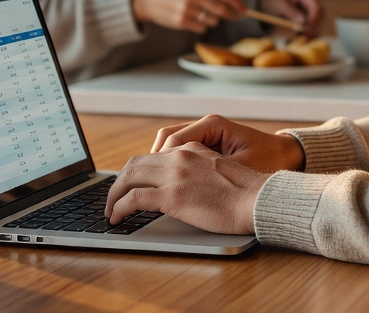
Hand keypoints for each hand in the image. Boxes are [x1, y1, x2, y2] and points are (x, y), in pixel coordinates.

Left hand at [104, 143, 267, 233]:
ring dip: (113, 195)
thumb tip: (186, 188)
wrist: (258, 199)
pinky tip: (116, 218)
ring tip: (110, 212)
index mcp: (192, 149)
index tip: (130, 187)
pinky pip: (133, 198)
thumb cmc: (247, 194)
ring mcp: (174, 175)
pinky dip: (118, 208)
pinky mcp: (172, 196)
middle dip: (118, 183)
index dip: (137, 172)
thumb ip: (199, 172)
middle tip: (113, 200)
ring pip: (128, 177)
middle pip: (134, 164)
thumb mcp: (221, 171)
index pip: (153, 156)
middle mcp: (180, 157)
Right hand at [130, 0, 245, 33]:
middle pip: (221, 8)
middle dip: (233, 14)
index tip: (246, 10)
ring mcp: (185, 8)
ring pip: (212, 20)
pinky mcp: (180, 21)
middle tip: (238, 17)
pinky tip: (192, 20)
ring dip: (213, 20)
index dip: (237, 3)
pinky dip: (201, 26)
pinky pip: (201, 28)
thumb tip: (234, 4)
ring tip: (202, 14)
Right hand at [152, 114, 304, 172]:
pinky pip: (179, 151)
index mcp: (212, 125)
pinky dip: (168, 164)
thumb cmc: (269, 161)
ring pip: (169, 144)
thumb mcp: (239, 170)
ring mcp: (205, 134)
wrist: (288, 156)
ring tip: (146, 187)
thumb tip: (179, 186)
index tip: (147, 182)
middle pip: (165, 139)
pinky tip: (164, 183)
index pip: (172, 140)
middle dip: (148, 164)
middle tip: (135, 187)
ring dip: (156, 164)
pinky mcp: (208, 145)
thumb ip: (208, 175)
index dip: (158, 162)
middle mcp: (205, 125)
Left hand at [258, 0, 321, 36]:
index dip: (314, 19)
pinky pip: (311, 28)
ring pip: (316, 23)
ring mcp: (310, 11)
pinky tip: (299, 36)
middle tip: (303, 35)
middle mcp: (310, 2)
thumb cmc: (274, 1)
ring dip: (310, 31)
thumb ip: (291, 12)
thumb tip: (303, 21)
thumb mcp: (280, 5)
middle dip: (312, 26)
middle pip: (319, 16)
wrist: (268, 4)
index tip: (306, 29)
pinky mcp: (307, 19)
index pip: (317, 7)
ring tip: (299, 36)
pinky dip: (307, 33)